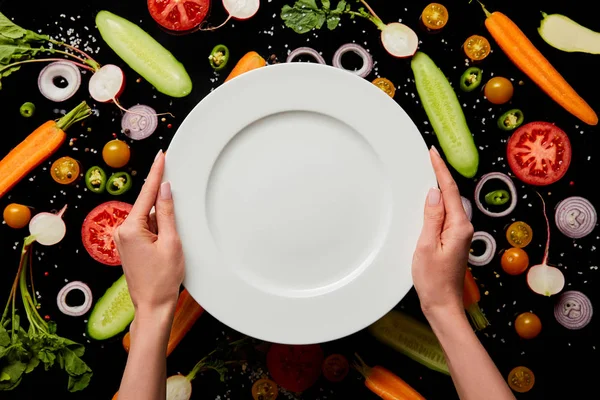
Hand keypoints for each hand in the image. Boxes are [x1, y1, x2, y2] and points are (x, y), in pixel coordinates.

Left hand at [114, 150, 184, 315]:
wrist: (152, 305)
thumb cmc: (163, 279)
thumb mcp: (171, 242)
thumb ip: (168, 213)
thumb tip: (165, 190)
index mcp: (131, 228)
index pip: (147, 193)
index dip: (156, 173)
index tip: (161, 156)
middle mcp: (122, 231)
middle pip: (148, 206)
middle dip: (164, 207)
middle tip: (173, 222)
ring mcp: (123, 239)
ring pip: (148, 218)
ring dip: (162, 224)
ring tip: (169, 248)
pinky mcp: (128, 246)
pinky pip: (145, 229)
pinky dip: (158, 231)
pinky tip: (165, 245)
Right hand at [412, 147, 473, 317]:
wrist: (442, 304)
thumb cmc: (433, 281)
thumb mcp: (426, 246)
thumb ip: (432, 217)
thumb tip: (434, 193)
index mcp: (458, 227)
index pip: (449, 190)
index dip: (440, 169)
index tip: (433, 152)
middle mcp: (463, 228)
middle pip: (451, 194)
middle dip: (440, 174)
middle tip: (429, 156)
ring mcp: (459, 235)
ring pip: (448, 204)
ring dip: (439, 188)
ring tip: (428, 171)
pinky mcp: (453, 240)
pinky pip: (445, 215)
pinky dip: (437, 203)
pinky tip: (429, 200)